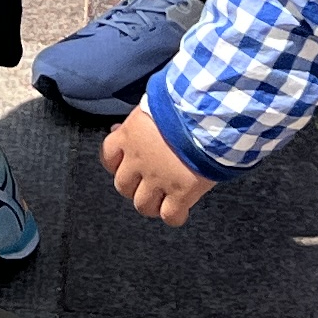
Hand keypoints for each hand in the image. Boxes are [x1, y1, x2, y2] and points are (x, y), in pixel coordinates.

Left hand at [99, 104, 214, 224]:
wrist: (209, 112)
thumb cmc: (185, 100)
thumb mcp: (155, 103)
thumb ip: (141, 120)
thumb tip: (121, 127)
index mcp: (130, 135)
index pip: (108, 157)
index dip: (117, 164)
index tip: (127, 164)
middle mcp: (138, 160)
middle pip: (123, 186)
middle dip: (134, 187)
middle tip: (149, 183)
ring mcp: (158, 178)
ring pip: (142, 205)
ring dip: (152, 204)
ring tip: (164, 199)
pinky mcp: (182, 192)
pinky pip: (171, 216)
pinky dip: (175, 216)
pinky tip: (182, 209)